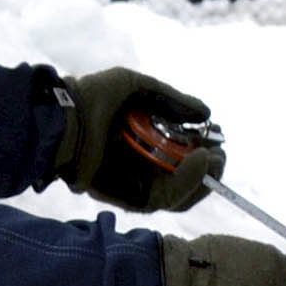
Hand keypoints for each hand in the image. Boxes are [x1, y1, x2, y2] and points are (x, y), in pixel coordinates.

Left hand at [57, 67, 222, 211]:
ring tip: (213, 158)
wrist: (64, 118)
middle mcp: (139, 166)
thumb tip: (206, 114)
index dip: (202, 149)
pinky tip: (199, 161)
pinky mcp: (128, 198)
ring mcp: (134, 183)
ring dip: (203, 177)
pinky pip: (166, 198)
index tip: (216, 138)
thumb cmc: (92, 97)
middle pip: (185, 179)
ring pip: (181, 193)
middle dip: (210, 170)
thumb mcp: (135, 86)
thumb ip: (171, 99)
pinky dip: (187, 182)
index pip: (180, 154)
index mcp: (141, 141)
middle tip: (220, 156)